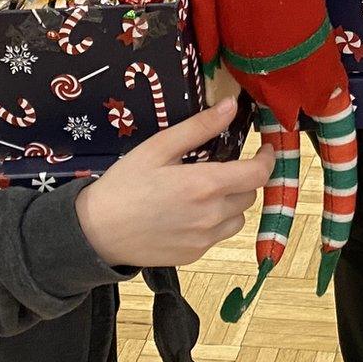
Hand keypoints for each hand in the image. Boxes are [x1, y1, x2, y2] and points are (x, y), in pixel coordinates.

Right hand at [74, 96, 271, 267]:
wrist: (94, 232)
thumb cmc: (124, 184)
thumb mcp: (158, 147)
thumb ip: (199, 128)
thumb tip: (231, 106)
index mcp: (206, 185)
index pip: (259, 173)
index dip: (268, 159)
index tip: (264, 148)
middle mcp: (211, 216)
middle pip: (249, 194)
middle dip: (242, 178)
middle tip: (220, 167)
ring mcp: (203, 240)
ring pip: (237, 218)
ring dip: (231, 202)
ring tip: (204, 192)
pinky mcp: (193, 255)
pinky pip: (218, 236)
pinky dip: (214, 223)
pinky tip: (188, 213)